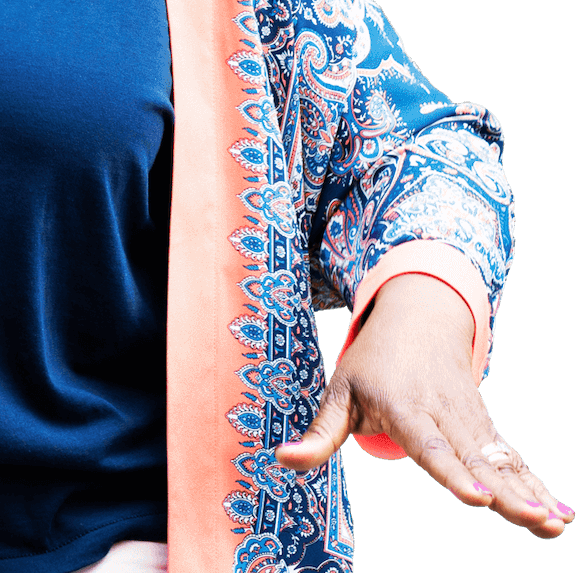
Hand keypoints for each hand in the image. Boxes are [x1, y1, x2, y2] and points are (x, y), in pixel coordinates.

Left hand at [278, 274, 568, 537]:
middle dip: (508, 493)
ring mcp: (470, 420)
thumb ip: (319, 434)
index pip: (430, 445)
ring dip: (529, 493)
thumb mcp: (339, 391)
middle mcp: (443, 413)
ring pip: (501, 461)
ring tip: (554, 524)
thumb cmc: (372, 362)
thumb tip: (282, 461)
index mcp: (404, 406)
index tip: (477, 499)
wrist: (419, 317)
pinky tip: (559, 514)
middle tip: (535, 521)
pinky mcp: (486, 427)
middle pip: (476, 459)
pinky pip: (512, 459)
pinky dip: (536, 485)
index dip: (452, 473)